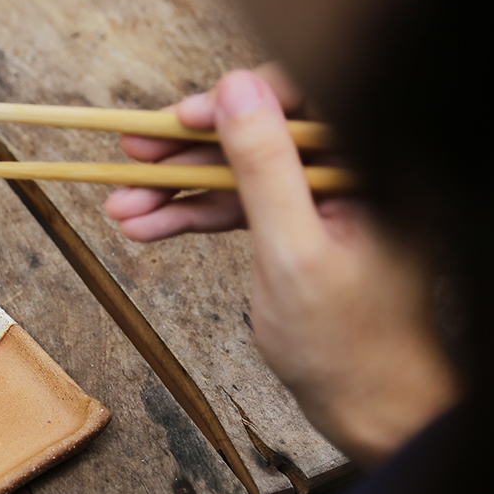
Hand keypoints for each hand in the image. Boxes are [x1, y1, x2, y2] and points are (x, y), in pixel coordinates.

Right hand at [104, 68, 457, 463]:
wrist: (369, 407)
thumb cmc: (346, 344)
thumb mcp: (292, 250)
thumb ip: (265, 167)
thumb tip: (237, 86)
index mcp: (372, 166)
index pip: (306, 99)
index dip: (239, 100)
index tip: (182, 117)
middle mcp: (353, 173)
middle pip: (262, 134)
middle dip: (192, 148)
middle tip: (133, 151)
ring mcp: (325, 201)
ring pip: (242, 172)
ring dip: (179, 188)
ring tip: (121, 206)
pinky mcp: (302, 227)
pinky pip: (242, 206)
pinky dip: (194, 216)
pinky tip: (146, 226)